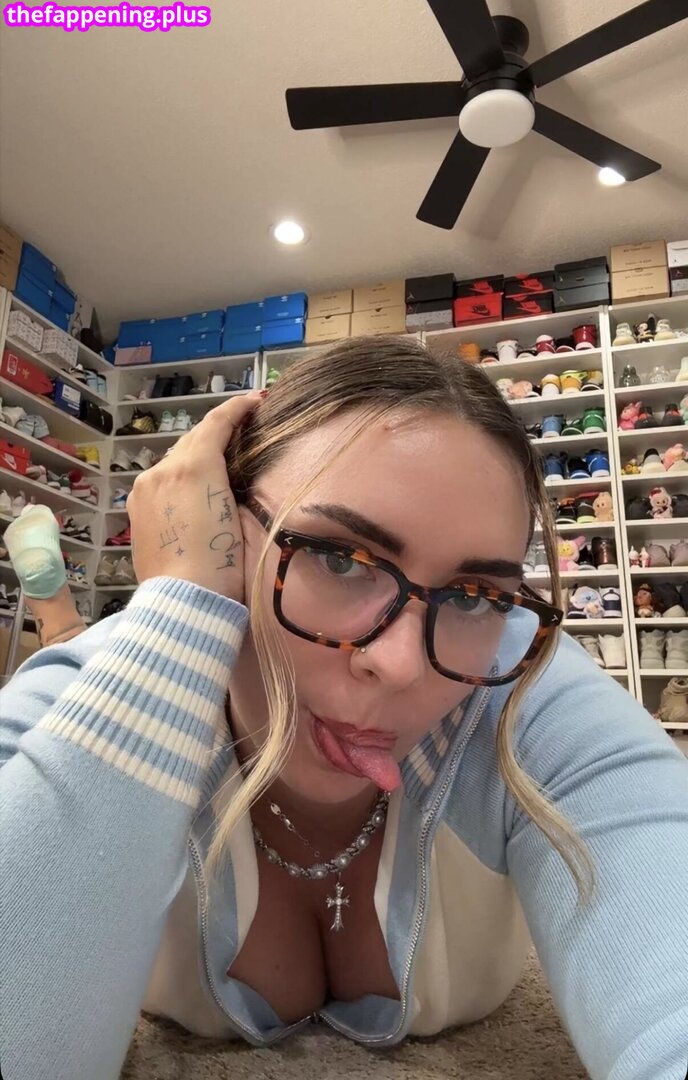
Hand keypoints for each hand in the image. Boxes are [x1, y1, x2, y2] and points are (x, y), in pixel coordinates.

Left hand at [128, 391, 262, 600]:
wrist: (186, 600)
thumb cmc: (223, 561)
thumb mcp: (239, 513)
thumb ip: (232, 476)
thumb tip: (229, 468)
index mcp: (192, 465)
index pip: (216, 423)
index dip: (238, 408)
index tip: (257, 401)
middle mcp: (163, 469)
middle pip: (193, 439)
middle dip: (217, 432)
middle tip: (242, 432)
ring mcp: (144, 490)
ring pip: (175, 461)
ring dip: (196, 457)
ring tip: (219, 465)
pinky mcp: (135, 510)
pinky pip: (160, 483)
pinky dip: (178, 479)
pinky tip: (191, 493)